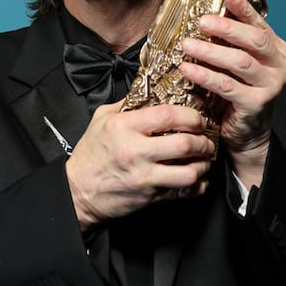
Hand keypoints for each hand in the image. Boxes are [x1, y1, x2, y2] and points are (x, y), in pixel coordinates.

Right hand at [65, 100, 215, 230]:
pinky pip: (183, 192)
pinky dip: (197, 186)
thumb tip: (150, 89)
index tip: (197, 118)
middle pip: (184, 144)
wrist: (78, 190)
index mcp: (124, 127)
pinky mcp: (149, 196)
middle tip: (206, 139)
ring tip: (204, 159)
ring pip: (189, 172)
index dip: (190, 115)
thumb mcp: (101, 119)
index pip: (167, 115)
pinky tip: (197, 178)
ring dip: (203, 165)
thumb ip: (128, 104)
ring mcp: (143, 176)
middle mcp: (135, 151)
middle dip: (203, 141)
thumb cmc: (91, 153)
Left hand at [178, 0, 285, 188]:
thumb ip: (233, 42)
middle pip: (253, 40)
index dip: (243, 8)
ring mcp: (272, 86)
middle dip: (226, 28)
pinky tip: (187, 68)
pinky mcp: (257, 105)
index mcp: (278, 50)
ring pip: (240, 62)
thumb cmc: (241, 92)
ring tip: (187, 44)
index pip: (259, 24)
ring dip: (211, 52)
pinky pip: (227, 86)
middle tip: (201, 21)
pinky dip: (205, 76)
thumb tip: (210, 14)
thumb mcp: (240, 63)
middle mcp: (281, 66)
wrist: (249, 133)